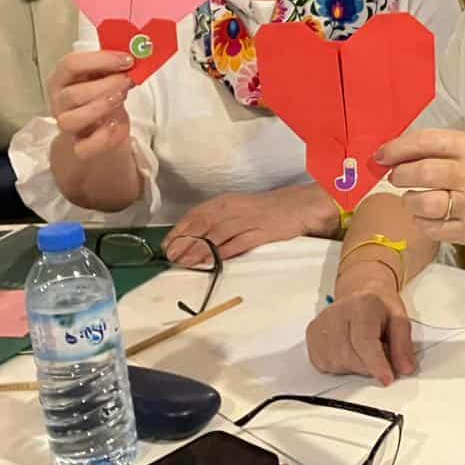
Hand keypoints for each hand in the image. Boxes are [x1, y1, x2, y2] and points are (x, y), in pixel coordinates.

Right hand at [47, 50, 134, 160]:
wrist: (101, 126)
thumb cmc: (101, 94)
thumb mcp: (105, 77)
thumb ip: (114, 67)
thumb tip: (136, 56)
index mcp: (62, 78)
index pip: (70, 64)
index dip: (100, 60)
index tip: (127, 60)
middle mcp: (60, 102)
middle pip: (72, 94)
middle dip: (105, 85)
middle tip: (127, 80)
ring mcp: (67, 125)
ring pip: (71, 120)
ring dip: (100, 107)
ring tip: (121, 98)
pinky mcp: (79, 147)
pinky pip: (84, 148)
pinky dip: (103, 136)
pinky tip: (116, 123)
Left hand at [165, 185, 338, 264]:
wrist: (297, 206)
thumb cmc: (265, 210)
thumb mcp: (237, 209)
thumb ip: (217, 222)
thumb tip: (193, 239)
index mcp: (225, 202)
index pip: (196, 215)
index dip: (180, 230)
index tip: (167, 245)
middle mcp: (233, 209)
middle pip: (203, 226)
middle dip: (185, 243)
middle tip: (172, 258)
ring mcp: (247, 221)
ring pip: (216, 236)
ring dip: (199, 250)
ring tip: (185, 263)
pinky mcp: (261, 233)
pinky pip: (237, 244)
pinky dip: (222, 253)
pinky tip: (211, 263)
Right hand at [306, 275, 415, 385]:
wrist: (360, 293)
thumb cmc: (378, 307)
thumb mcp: (399, 320)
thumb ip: (403, 345)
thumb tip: (404, 368)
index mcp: (361, 305)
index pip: (365, 341)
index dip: (376, 364)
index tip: (386, 379)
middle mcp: (336, 313)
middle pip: (350, 356)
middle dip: (369, 366)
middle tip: (379, 354)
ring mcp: (320, 325)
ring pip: (337, 363)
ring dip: (355, 365)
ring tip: (362, 348)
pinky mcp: (311, 336)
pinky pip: (325, 365)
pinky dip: (340, 365)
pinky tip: (348, 350)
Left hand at [374, 128, 464, 246]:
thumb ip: (441, 151)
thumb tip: (394, 153)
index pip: (427, 141)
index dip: (398, 148)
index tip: (381, 155)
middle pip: (421, 172)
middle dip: (400, 175)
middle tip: (396, 177)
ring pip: (421, 202)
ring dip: (409, 200)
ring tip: (414, 199)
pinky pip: (429, 227)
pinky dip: (422, 222)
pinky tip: (429, 216)